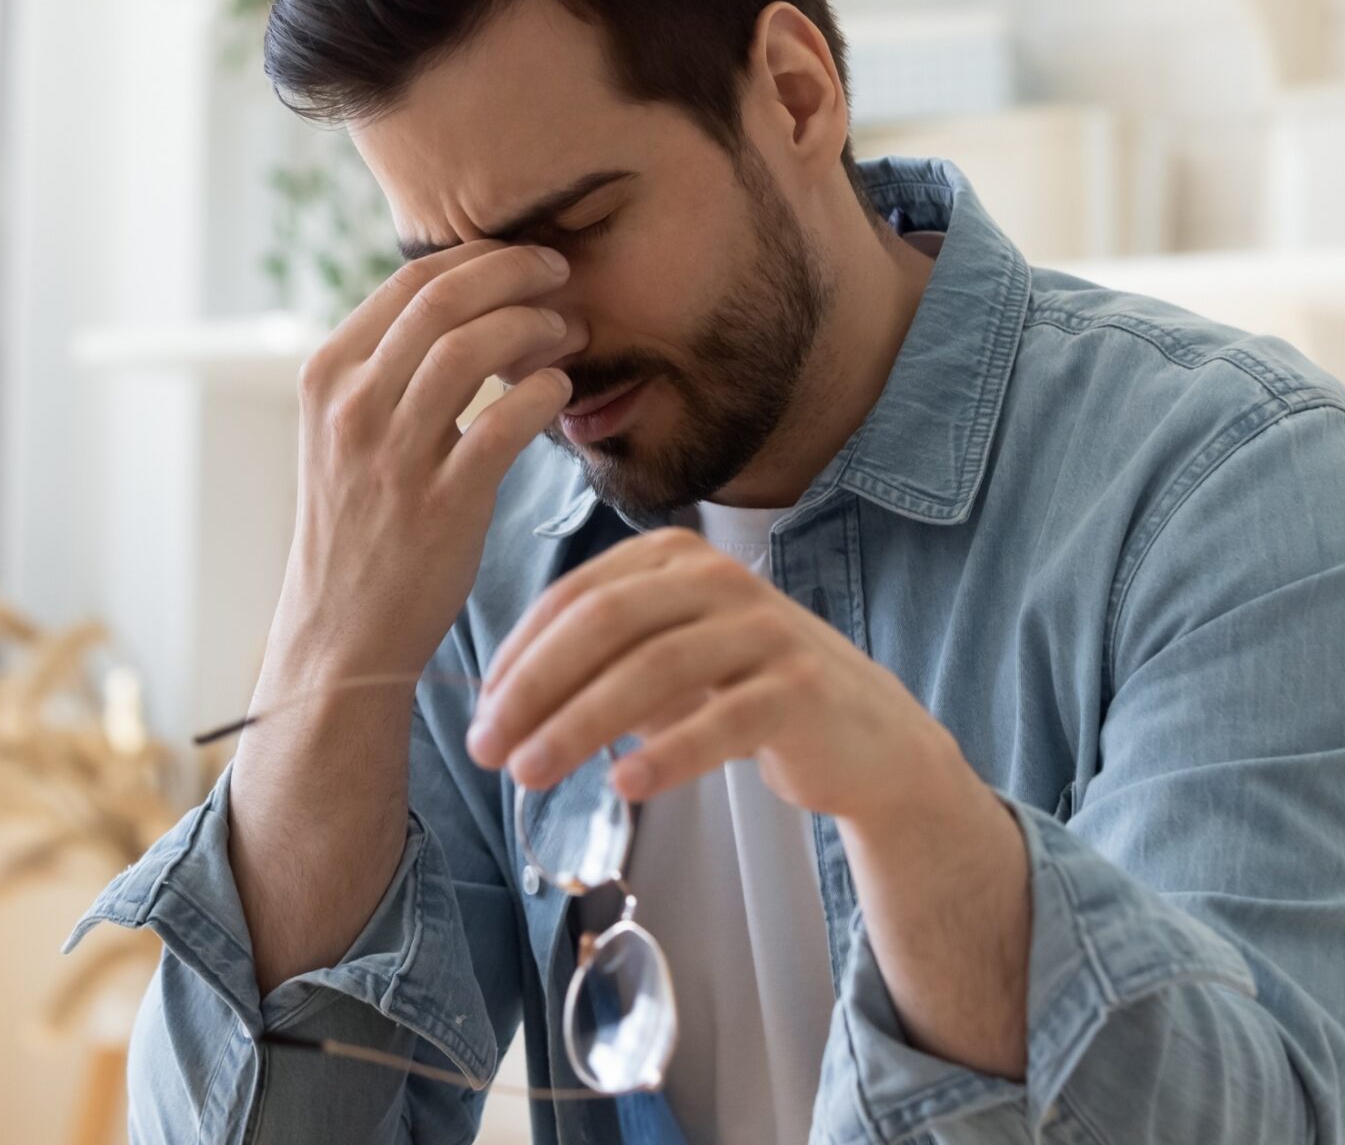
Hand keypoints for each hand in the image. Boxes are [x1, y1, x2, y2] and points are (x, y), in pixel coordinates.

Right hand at [269, 241, 587, 687]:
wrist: (342, 629)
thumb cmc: (359, 523)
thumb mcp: (344, 432)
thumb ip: (387, 368)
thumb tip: (462, 302)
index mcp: (327, 375)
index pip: (410, 279)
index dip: (480, 255)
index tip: (524, 259)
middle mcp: (352, 406)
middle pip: (444, 298)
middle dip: (516, 273)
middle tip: (562, 274)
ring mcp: (393, 455)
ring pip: (472, 348)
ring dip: (535, 326)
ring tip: (569, 332)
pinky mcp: (441, 504)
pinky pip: (505, 423)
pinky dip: (544, 394)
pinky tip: (562, 392)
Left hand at [464, 526, 956, 826]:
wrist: (865, 738)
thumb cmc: (745, 694)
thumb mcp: (667, 661)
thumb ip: (597, 665)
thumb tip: (500, 706)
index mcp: (675, 558)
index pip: (576, 598)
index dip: (518, 657)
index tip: (479, 715)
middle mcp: (720, 579)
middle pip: (605, 625)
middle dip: (534, 689)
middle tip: (487, 750)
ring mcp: (765, 630)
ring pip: (653, 670)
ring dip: (579, 725)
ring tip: (530, 774)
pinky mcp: (800, 689)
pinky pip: (721, 721)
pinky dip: (666, 754)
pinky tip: (624, 786)